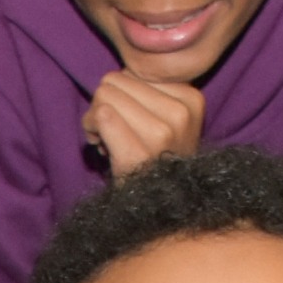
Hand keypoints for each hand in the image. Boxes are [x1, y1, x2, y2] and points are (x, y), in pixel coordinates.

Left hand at [81, 71, 206, 180]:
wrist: (159, 210)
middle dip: (103, 103)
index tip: (125, 121)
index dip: (122, 94)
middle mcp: (182, 114)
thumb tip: (116, 76)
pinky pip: (102, 116)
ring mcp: (163, 133)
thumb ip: (145, 92)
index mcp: (191, 99)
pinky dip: (91, 127)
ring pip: (104, 95)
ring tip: (104, 139)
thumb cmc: (153, 163)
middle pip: (115, 81)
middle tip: (108, 131)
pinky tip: (99, 144)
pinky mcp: (140, 151)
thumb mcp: (164, 120)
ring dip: (94, 117)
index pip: (135, 72)